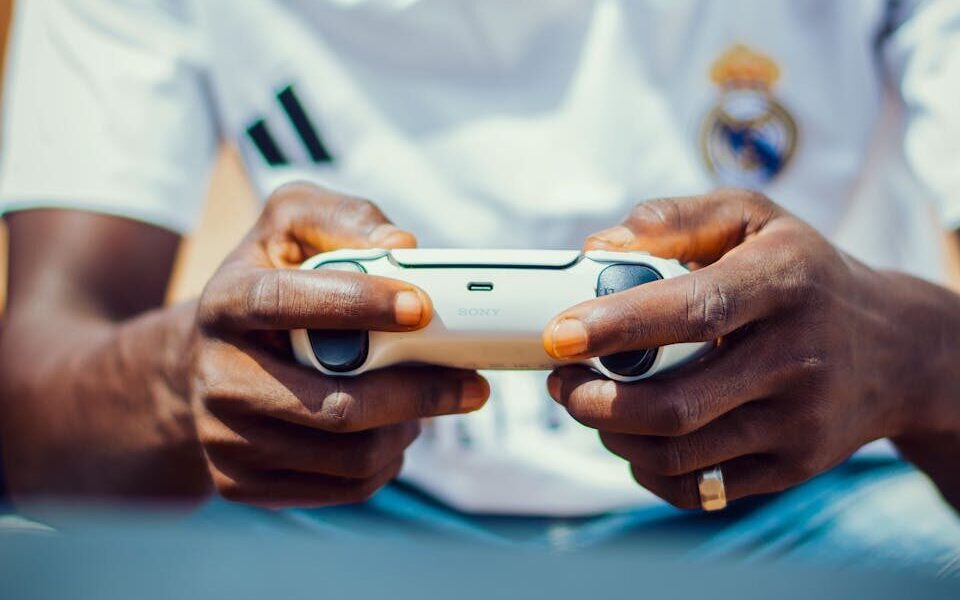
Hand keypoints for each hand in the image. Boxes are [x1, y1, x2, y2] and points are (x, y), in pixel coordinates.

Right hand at [192, 183, 488, 507]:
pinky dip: (387, 461)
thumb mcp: (289, 228)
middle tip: (468, 381)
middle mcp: (217, 377)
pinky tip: (393, 429)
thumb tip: (400, 244)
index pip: (284, 303)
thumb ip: (342, 219)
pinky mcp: (243, 484)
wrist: (201, 362)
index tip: (421, 306)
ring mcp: (226, 440)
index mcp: (225, 304)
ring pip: (347, 455)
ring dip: (408, 428)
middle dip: (416, 393)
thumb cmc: (265, 283)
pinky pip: (342, 487)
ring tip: (425, 400)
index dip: (354, 304)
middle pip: (333, 405)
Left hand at [542, 189, 925, 508]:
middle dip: (594, 401)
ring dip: (610, 435)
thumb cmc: (800, 272)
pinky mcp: (790, 468)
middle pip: (676, 405)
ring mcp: (797, 424)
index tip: (560, 334)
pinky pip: (698, 487)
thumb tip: (597, 247)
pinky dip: (646, 468)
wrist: (891, 349)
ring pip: (678, 454)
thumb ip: (674, 220)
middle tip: (560, 380)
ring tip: (587, 403)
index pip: (697, 310)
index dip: (619, 326)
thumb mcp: (751, 218)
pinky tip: (631, 437)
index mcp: (785, 283)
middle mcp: (797, 359)